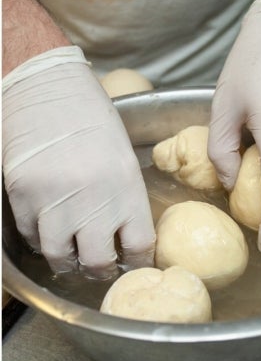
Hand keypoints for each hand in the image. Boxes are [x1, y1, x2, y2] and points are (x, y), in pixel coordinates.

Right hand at [2, 46, 155, 277]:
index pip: (139, 246)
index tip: (135, 263)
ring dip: (67, 263)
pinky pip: (31, 235)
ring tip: (73, 259)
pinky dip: (40, 240)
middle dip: (101, 271)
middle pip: (98, 262)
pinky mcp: (22, 196)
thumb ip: (126, 198)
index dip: (139, 261)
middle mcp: (93, 200)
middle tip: (101, 269)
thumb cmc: (92, 120)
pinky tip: (49, 234)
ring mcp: (53, 201)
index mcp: (127, 188)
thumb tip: (124, 236)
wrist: (47, 89)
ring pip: (59, 256)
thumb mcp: (124, 158)